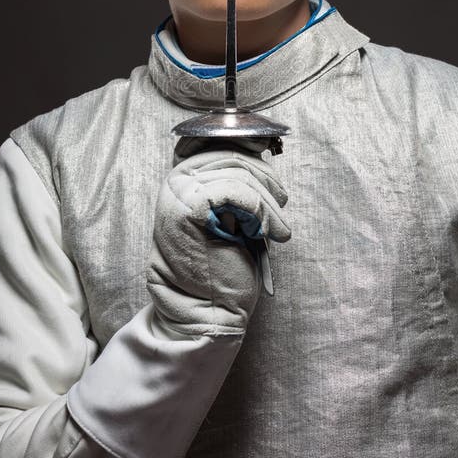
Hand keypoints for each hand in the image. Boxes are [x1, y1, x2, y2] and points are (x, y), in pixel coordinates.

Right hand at [146, 142, 289, 336]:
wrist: (205, 309)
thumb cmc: (220, 264)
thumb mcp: (228, 215)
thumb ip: (235, 186)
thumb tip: (263, 161)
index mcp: (182, 179)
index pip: (224, 149)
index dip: (255, 159)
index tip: (275, 183)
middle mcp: (176, 180)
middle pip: (234, 158)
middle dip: (266, 181)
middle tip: (281, 207)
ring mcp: (180, 192)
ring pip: (241, 175)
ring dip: (269, 203)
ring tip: (279, 229)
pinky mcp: (191, 208)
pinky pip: (239, 191)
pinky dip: (263, 210)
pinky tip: (272, 232)